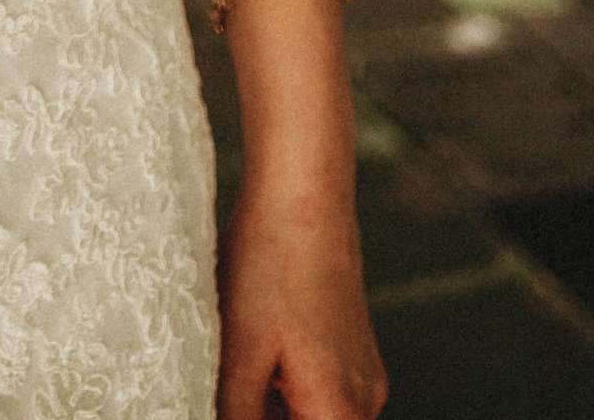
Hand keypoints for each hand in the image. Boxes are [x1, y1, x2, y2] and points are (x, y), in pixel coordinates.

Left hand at [218, 185, 386, 417]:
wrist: (304, 195)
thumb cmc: (269, 268)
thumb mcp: (238, 353)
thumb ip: (236, 415)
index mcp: (338, 414)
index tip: (234, 400)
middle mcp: (365, 403)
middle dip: (265, 415)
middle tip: (229, 383)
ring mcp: (364, 374)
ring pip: (314, 413)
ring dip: (273, 405)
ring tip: (241, 361)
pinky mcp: (356, 348)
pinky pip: (321, 389)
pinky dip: (287, 384)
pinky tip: (258, 346)